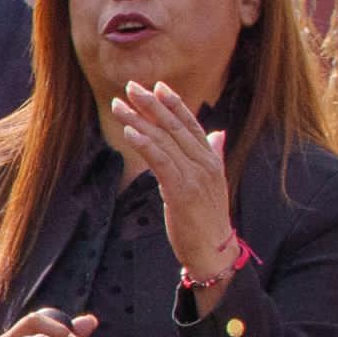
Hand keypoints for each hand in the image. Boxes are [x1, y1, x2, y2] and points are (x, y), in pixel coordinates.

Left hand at [102, 81, 240, 291]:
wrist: (213, 250)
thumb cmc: (207, 218)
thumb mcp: (212, 182)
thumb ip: (213, 154)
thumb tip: (217, 133)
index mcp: (210, 159)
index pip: (191, 124)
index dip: (174, 104)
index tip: (157, 85)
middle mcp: (205, 163)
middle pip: (175, 127)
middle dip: (152, 105)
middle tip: (132, 86)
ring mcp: (195, 176)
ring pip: (165, 141)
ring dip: (140, 120)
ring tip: (120, 104)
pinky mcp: (182, 191)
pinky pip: (161, 162)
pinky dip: (146, 144)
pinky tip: (130, 132)